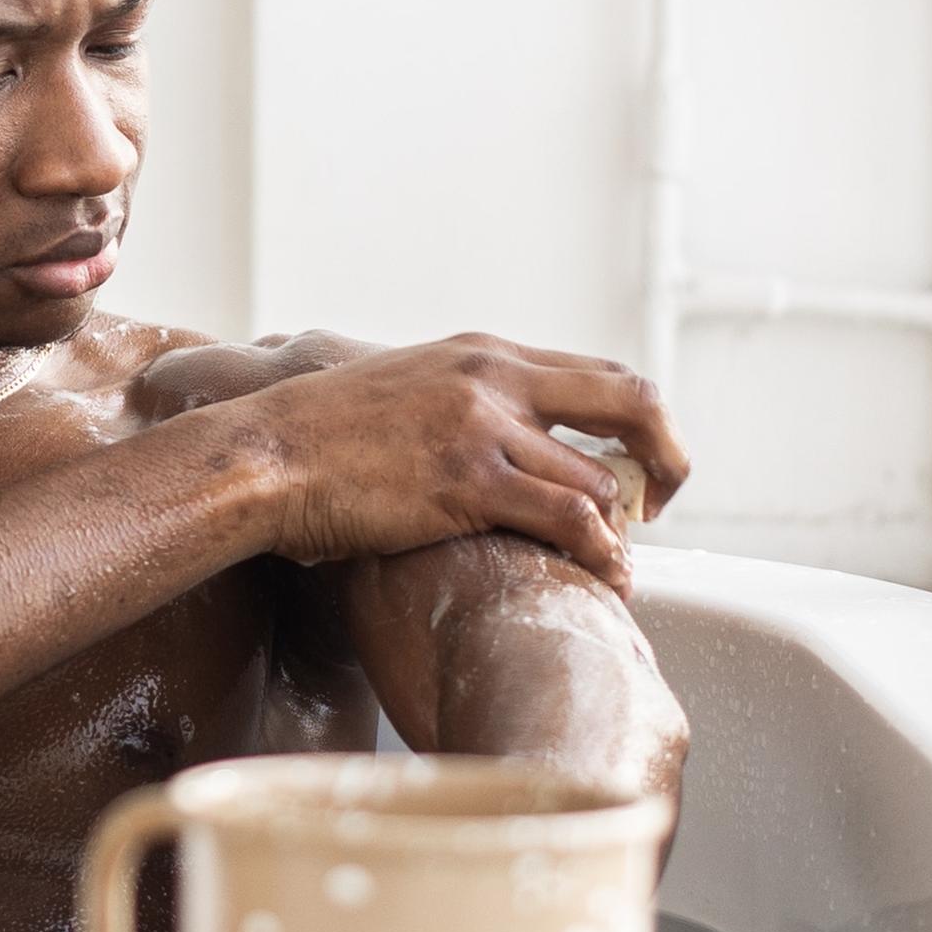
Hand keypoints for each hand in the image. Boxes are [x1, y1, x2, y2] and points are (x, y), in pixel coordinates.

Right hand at [251, 338, 688, 585]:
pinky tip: (606, 577)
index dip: (639, 422)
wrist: (266, 453)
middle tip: (666, 504)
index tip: (639, 466)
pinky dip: (601, 552)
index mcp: (485, 354)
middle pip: (629, 400)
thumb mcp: (405, 394)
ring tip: (618, 568)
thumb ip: (461, 406)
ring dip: (620, 530)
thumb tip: (496, 447)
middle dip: (666, 456)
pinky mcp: (468, 482)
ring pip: (598, 478)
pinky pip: (568, 518)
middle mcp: (495, 378)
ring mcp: (484, 427)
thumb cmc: (322, 440)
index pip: (600, 373)